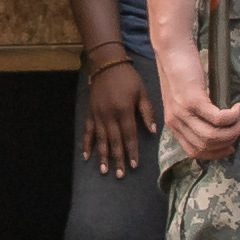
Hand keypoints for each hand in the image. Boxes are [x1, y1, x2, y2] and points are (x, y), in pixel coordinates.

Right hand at [77, 57, 152, 174]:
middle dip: (117, 159)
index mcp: (124, 110)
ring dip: (102, 156)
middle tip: (120, 175)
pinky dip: (87, 144)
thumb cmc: (128, 78)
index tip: (134, 165)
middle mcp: (109, 115)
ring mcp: (98, 115)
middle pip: (114, 141)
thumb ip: (147, 112)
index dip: (132, 151)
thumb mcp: (142, 92)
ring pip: (101, 139)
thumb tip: (153, 131)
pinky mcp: (90, 113)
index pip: (129, 135)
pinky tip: (87, 156)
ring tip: (104, 171)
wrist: (106, 64)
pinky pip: (88, 132)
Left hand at [162, 51, 239, 165]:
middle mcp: (176, 122)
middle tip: (239, 131)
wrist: (171, 50)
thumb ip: (193, 115)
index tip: (229, 148)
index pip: (194, 152)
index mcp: (173, 124)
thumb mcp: (182, 100)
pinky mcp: (193, 100)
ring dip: (231, 132)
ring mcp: (184, 112)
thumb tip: (217, 128)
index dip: (214, 154)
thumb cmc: (180, 71)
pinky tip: (238, 108)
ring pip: (211, 136)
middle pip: (204, 147)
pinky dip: (232, 116)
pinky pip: (218, 118)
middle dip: (226, 143)